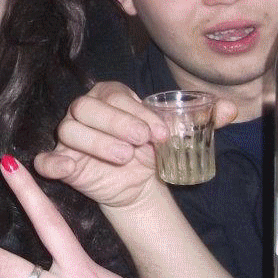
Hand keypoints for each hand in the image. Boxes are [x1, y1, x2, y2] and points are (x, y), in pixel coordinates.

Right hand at [35, 82, 235, 209]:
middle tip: (143, 143)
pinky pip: (47, 158)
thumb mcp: (178, 133)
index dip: (137, 112)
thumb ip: (204, 120)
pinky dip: (52, 161)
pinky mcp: (63, 162)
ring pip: (69, 130)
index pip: (114, 94)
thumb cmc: (152, 150)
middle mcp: (85, 111)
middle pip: (86, 107)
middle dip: (116, 123)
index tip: (161, 132)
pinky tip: (64, 166)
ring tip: (124, 157)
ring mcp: (69, 136)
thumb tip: (229, 110)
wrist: (140, 183)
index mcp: (109, 95)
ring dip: (96, 142)